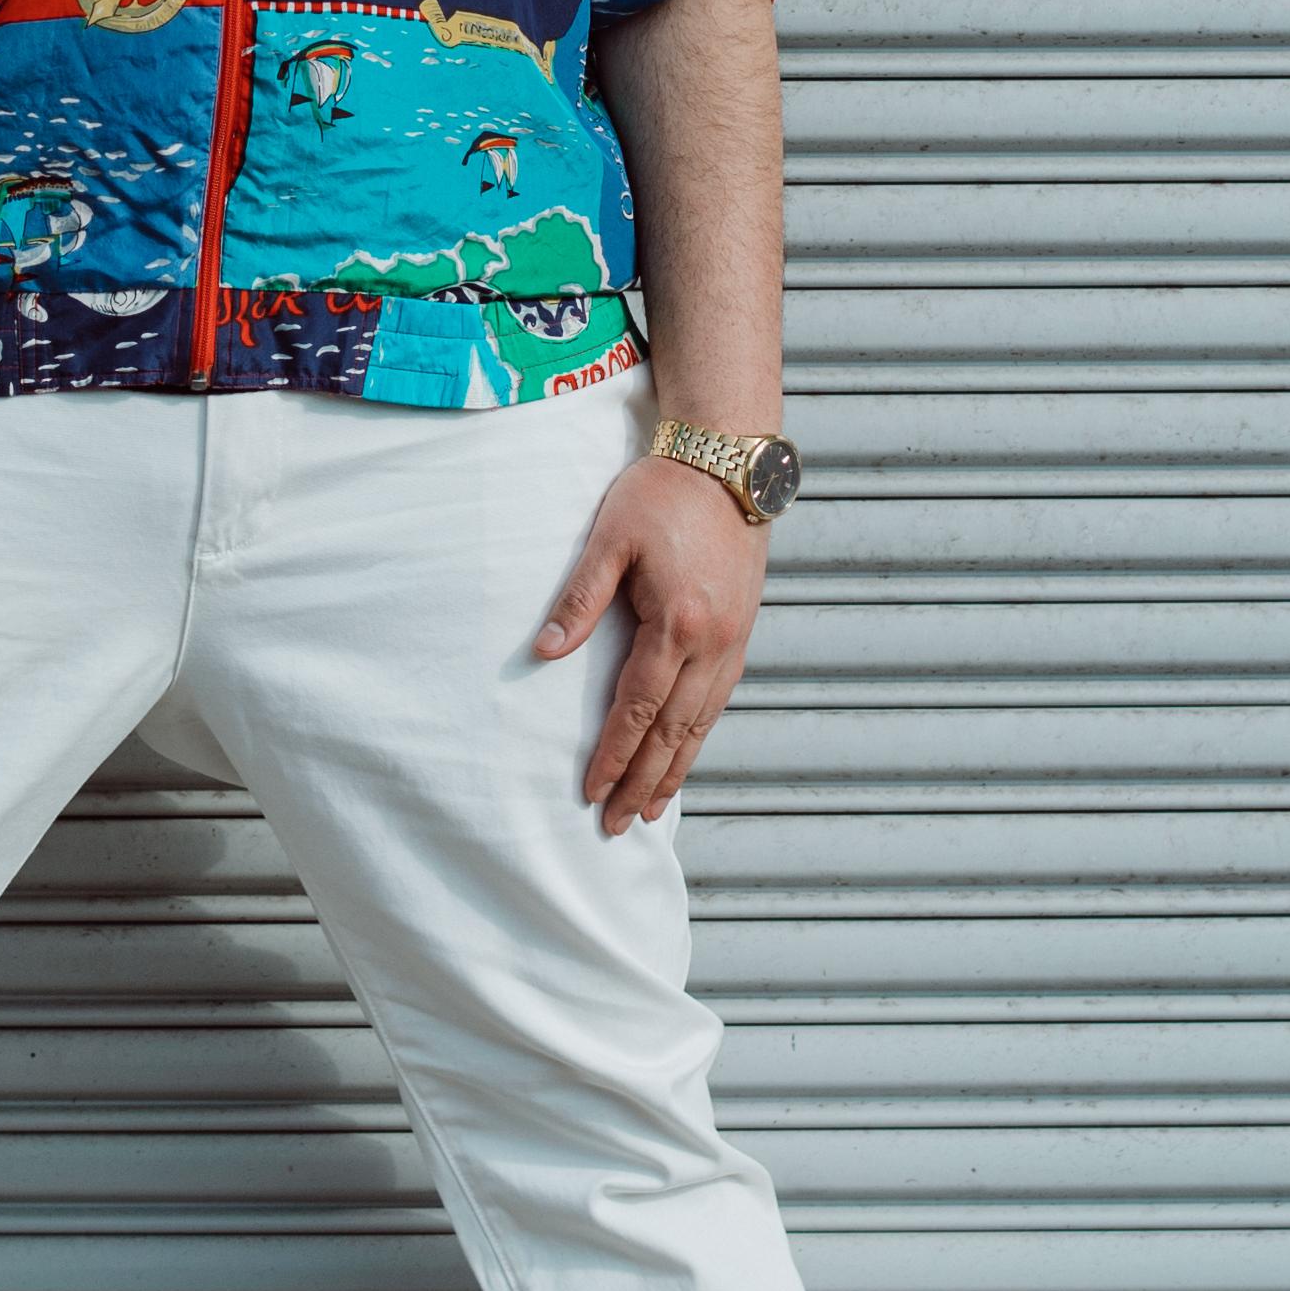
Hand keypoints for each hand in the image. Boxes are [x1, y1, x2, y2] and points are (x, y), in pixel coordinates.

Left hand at [537, 450, 769, 833]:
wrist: (730, 464)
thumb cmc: (662, 493)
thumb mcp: (610, 538)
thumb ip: (579, 598)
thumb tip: (546, 651)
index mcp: (678, 623)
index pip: (638, 708)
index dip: (614, 755)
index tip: (592, 792)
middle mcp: (714, 642)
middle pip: (674, 731)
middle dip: (644, 782)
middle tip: (618, 826)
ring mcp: (735, 640)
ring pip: (703, 723)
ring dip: (676, 769)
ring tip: (652, 808)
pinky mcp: (743, 631)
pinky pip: (719, 700)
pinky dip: (699, 735)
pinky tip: (684, 753)